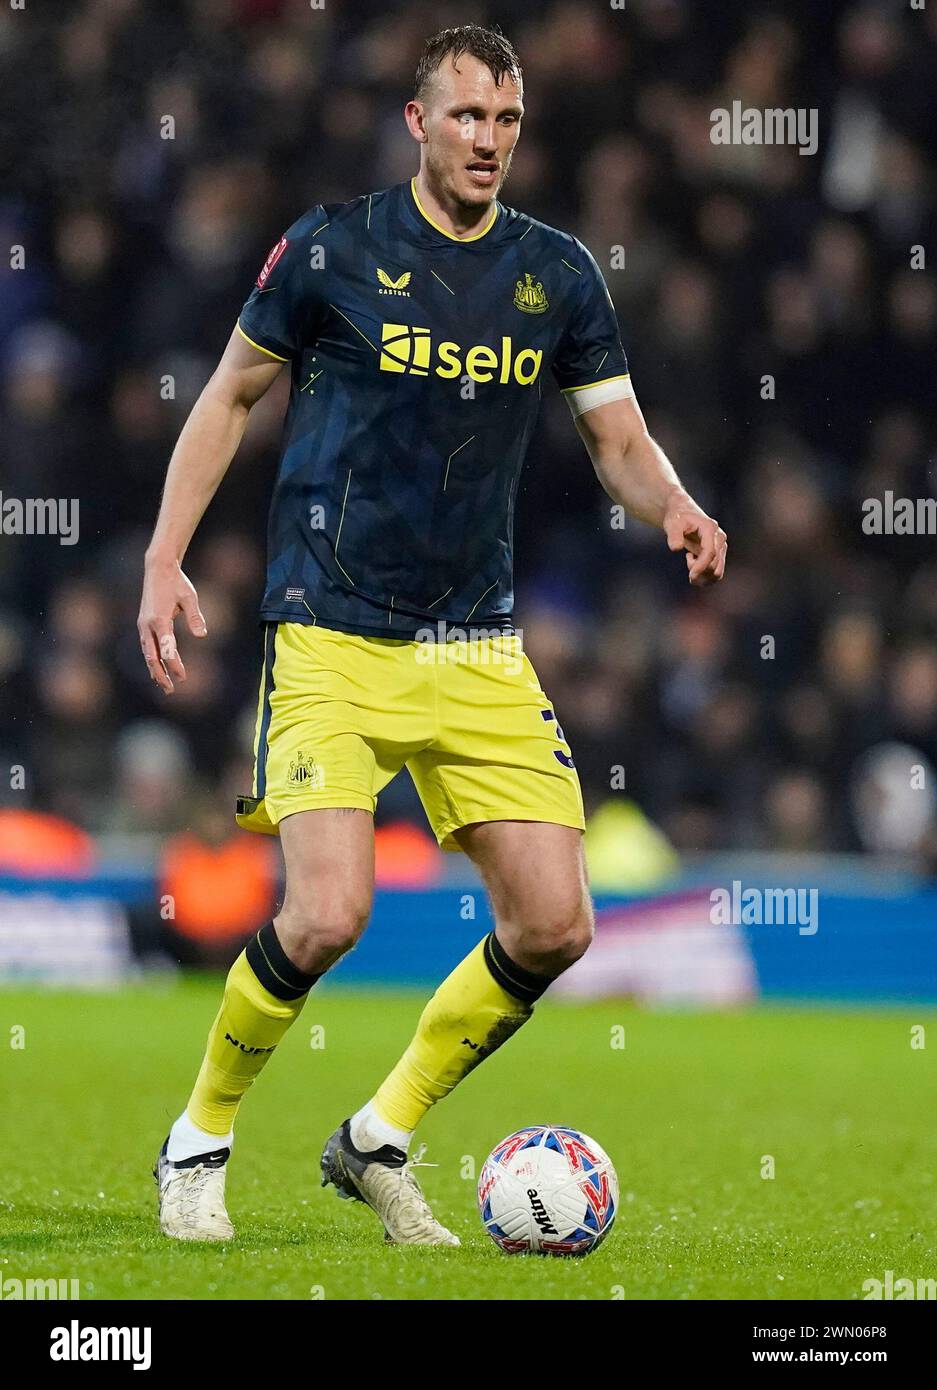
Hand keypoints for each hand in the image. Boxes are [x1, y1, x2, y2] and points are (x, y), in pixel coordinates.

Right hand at [138, 556, 206, 693]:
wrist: (157, 569)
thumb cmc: (176, 583)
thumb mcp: (190, 597)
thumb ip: (195, 616)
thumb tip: (202, 635)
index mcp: (159, 619)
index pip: (167, 648)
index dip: (174, 664)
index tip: (182, 677)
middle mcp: (147, 625)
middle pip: (152, 656)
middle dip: (161, 674)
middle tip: (171, 690)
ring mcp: (143, 625)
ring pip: (147, 653)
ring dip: (155, 670)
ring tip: (164, 685)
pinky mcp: (143, 624)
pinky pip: (146, 647)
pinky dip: (152, 660)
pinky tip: (157, 669)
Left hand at [663, 496, 727, 586]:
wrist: (684, 515)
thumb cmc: (677, 519)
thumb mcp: (672, 524)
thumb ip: (673, 535)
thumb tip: (676, 548)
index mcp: (710, 529)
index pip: (710, 552)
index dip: (701, 566)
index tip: (691, 576)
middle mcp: (719, 538)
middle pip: (714, 565)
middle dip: (698, 570)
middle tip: (687, 558)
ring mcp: (721, 546)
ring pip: (717, 572)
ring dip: (702, 576)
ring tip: (690, 563)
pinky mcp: (719, 554)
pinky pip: (716, 573)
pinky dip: (705, 577)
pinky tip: (694, 566)